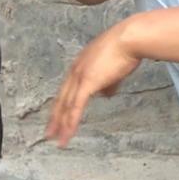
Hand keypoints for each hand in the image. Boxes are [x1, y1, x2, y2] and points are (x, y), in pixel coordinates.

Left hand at [45, 21, 142, 146]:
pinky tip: (68, 133)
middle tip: (49, 134)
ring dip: (61, 125)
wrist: (129, 39)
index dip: (60, 106)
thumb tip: (106, 95)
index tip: (57, 118)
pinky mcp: (87, 82)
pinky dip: (71, 122)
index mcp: (79, 65)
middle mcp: (75, 70)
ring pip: (66, 106)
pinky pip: (76, 107)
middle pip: (61, 99)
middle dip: (54, 118)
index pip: (66, 90)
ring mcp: (79, 76)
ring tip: (57, 140)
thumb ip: (108, 83)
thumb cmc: (125, 49)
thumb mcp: (113, 69)